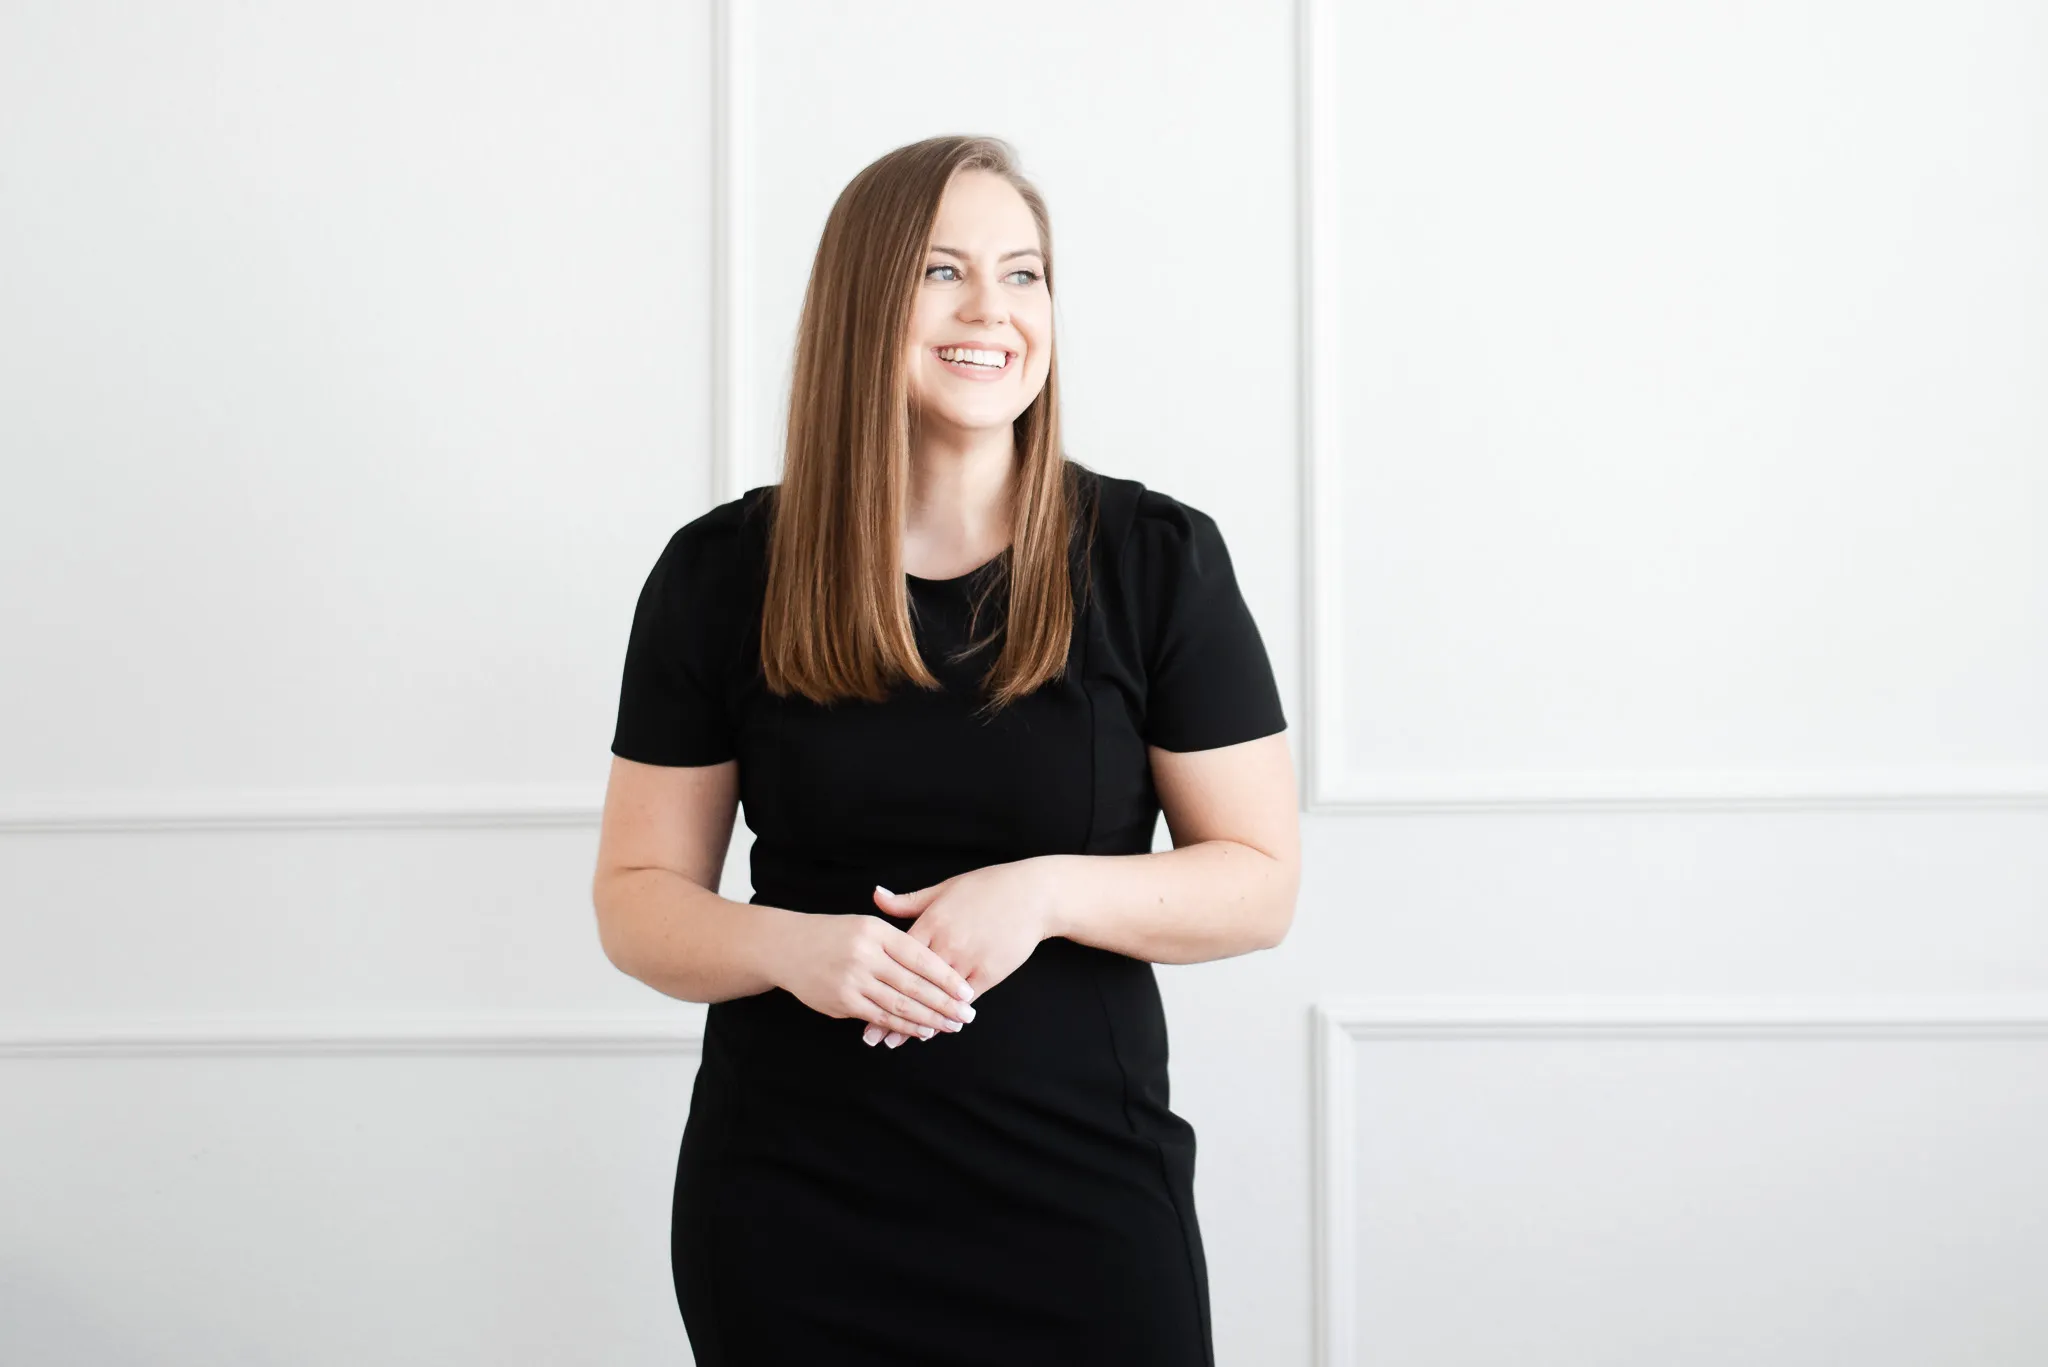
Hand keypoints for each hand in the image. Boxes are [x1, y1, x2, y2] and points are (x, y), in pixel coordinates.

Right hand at [773, 909, 977, 1040]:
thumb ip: (899, 942)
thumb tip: (937, 966)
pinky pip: (880, 1017)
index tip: (966, 991)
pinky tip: (922, 1030)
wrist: (787, 947)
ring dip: (929, 1019)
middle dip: (944, 1003)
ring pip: (900, 1005)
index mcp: (877, 932)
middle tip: (966, 1015)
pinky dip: (904, 1026)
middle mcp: (866, 956)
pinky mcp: (842, 1002)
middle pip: (914, 985)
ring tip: (951, 1025)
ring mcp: (853, 980)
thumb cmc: (834, 934)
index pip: (920, 957)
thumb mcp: (868, 925)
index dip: (946, 977)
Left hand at [862, 859, 1061, 1047]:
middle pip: (911, 982)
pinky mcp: (988, 973)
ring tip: (893, 1041)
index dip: (877, 978)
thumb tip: (876, 895)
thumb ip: (908, 901)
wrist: (1032, 895)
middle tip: (868, 1034)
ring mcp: (968, 960)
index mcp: (932, 921)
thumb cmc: (987, 888)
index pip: (897, 956)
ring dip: (914, 1021)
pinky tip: (932, 1031)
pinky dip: (946, 1017)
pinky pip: (962, 1000)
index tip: (858, 995)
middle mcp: (947, 943)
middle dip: (889, 1009)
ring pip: (935, 996)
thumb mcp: (944, 888)